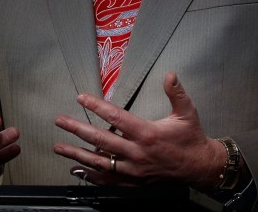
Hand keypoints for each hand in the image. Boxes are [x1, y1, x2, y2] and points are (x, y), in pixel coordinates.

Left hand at [53, 71, 225, 187]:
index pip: (115, 117)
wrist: (199, 167)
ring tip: (59, 146)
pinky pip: (108, 180)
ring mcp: (133, 170)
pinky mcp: (133, 182)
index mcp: (146, 133)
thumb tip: (169, 74)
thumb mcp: (187, 112)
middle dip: (77, 130)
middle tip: (60, 121)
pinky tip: (77, 170)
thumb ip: (176, 92)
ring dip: (77, 154)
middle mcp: (136, 153)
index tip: (81, 98)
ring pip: (99, 162)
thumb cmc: (191, 138)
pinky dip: (90, 175)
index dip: (96, 107)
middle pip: (100, 140)